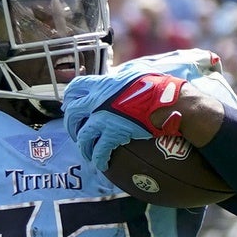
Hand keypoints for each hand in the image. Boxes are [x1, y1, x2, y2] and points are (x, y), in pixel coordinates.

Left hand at [62, 71, 187, 173]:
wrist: (168, 102)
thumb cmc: (156, 85)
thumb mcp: (135, 72)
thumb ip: (120, 76)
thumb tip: (117, 74)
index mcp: (102, 85)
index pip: (75, 87)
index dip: (69, 97)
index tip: (68, 105)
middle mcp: (97, 102)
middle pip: (72, 114)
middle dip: (71, 124)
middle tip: (75, 132)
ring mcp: (103, 119)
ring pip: (83, 137)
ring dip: (83, 146)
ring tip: (87, 152)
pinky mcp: (113, 135)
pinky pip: (99, 151)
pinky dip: (99, 159)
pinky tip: (102, 164)